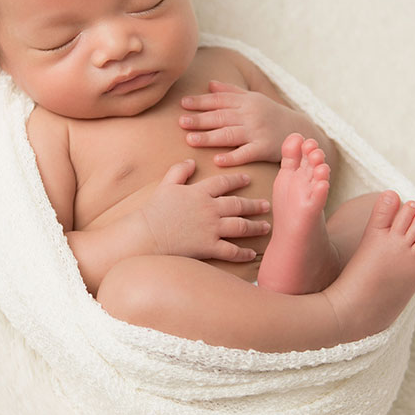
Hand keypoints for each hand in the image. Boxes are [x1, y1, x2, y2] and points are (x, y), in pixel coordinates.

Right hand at [136, 159, 271, 261]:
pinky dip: (243, 253)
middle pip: (238, 205)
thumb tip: (191, 161)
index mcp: (200, 192)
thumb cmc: (154, 210)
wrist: (147, 234)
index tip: (248, 180)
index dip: (237, 180)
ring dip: (255, 226)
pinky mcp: (209, 247)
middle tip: (266, 205)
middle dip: (254, 205)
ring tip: (266, 226)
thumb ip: (179, 171)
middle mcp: (210, 209)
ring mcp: (211, 228)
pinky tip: (251, 254)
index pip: (224, 183)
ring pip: (241, 226)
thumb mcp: (166, 185)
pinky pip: (231, 250)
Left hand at [179, 80, 297, 166]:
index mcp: (246, 102)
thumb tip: (209, 84)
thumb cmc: (272, 114)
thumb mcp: (254, 99)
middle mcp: (251, 115)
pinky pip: (246, 153)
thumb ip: (231, 91)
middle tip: (181, 122)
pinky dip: (232, 157)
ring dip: (209, 137)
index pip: (220, 100)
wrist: (300, 131)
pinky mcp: (264, 149)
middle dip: (200, 119)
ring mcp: (258, 131)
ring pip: (229, 134)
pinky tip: (217, 160)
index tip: (183, 103)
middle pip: (221, 116)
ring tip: (190, 140)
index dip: (201, 101)